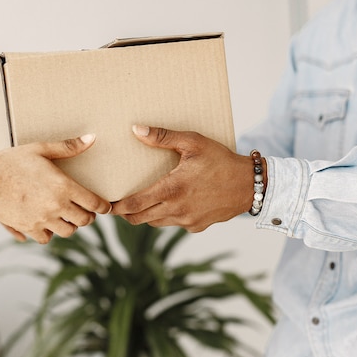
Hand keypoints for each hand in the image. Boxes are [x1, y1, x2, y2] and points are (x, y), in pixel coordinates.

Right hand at [0, 134, 111, 242]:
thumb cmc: (12, 161)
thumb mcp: (40, 149)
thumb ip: (68, 147)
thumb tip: (92, 138)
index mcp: (63, 187)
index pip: (94, 204)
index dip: (103, 206)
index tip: (104, 206)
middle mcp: (56, 207)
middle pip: (84, 220)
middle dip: (87, 215)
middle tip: (84, 208)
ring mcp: (43, 220)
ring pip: (68, 231)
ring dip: (70, 224)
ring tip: (65, 215)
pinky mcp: (29, 229)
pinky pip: (47, 238)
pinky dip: (49, 233)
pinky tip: (46, 222)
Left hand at [110, 126, 263, 231]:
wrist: (250, 185)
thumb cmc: (221, 160)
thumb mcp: (193, 143)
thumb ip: (163, 137)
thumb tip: (136, 130)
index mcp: (172, 190)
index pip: (134, 204)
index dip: (117, 206)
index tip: (106, 203)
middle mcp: (177, 209)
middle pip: (139, 219)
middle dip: (125, 213)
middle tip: (117, 204)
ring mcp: (187, 221)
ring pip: (155, 223)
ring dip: (144, 215)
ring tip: (138, 204)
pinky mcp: (196, 227)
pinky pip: (173, 224)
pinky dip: (164, 217)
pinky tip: (166, 204)